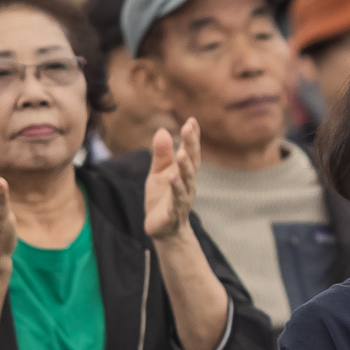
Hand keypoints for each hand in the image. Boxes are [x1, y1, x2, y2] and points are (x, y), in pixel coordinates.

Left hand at [142, 118, 202, 241]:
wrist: (162, 229)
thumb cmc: (162, 199)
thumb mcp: (158, 173)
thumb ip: (161, 154)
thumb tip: (162, 130)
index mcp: (185, 173)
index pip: (190, 152)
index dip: (192, 137)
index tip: (192, 120)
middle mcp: (189, 183)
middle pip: (192, 162)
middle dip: (191, 145)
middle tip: (189, 128)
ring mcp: (183, 197)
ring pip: (187, 180)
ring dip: (185, 166)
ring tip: (182, 152)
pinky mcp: (174, 211)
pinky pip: (177, 198)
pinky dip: (176, 187)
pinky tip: (173, 176)